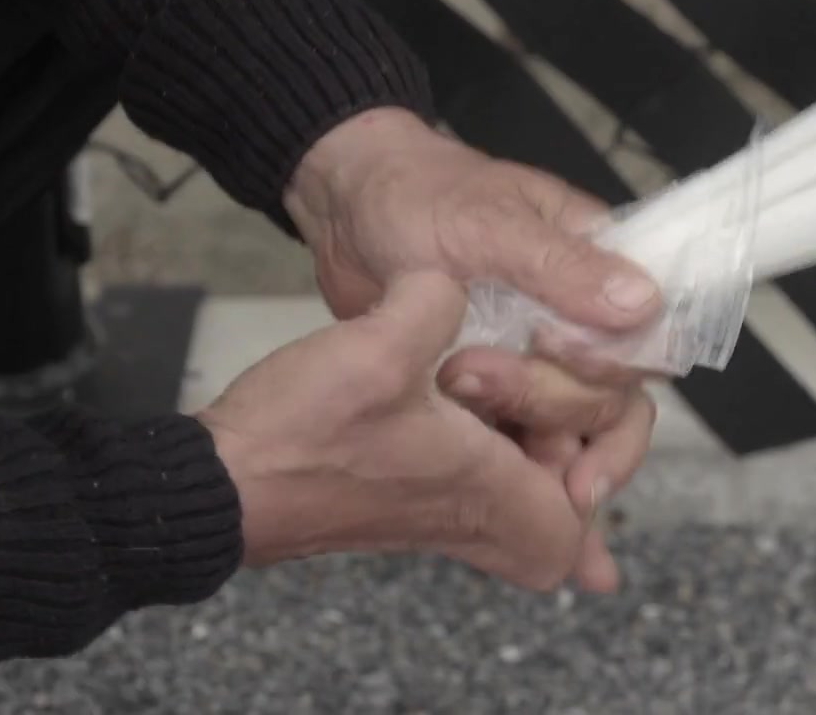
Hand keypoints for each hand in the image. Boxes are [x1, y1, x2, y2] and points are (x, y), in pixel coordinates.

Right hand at [194, 271, 596, 589]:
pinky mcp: (401, 502)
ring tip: (524, 403)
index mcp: (482, 489)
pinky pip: (474, 496)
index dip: (594, 472)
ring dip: (530, 461)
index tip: (571, 418)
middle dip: (572, 474)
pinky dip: (492, 458)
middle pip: (558, 534)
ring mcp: (432, 518)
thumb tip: (452, 281)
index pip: (577, 521)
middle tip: (562, 419)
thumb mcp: (379, 344)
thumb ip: (436, 300)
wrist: (221, 483)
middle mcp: (465, 518)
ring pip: (515, 512)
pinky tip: (474, 402)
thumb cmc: (299, 434)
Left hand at [284, 107, 662, 538]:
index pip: (645, 342)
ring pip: (575, 428)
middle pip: (609, 396)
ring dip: (531, 437)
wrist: (345, 210)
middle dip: (548, 400)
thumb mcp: (488, 224)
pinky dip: (511, 464)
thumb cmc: (418, 196)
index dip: (612, 371)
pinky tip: (484, 479)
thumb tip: (643, 304)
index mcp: (602, 268)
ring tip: (458, 402)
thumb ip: (563, 266)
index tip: (551, 359)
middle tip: (466, 375)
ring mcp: (541, 361)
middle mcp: (583, 321)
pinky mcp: (498, 394)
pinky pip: (526, 440)